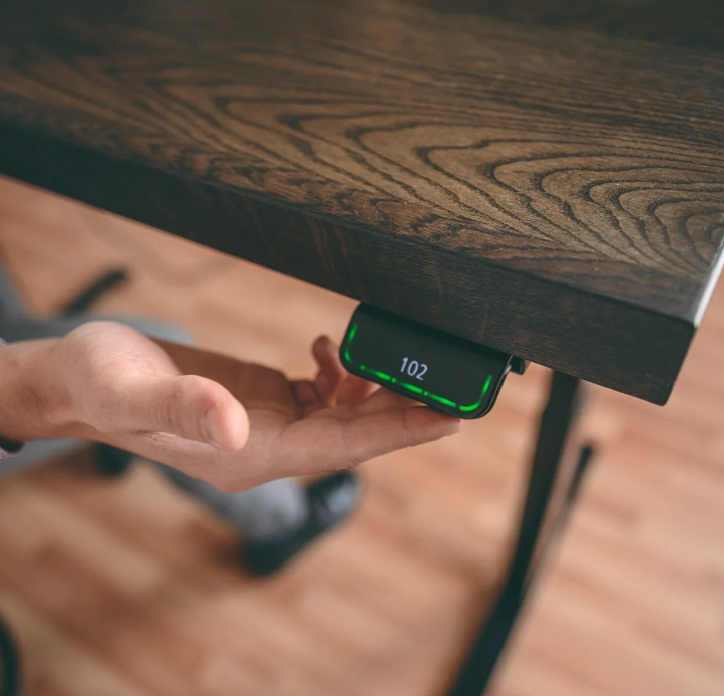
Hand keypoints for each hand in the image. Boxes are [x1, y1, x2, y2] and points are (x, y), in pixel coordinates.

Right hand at [11, 321, 459, 490]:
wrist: (83, 377)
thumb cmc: (100, 386)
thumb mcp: (133, 393)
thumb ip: (183, 408)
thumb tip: (235, 426)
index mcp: (250, 453)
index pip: (342, 448)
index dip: (398, 432)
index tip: (450, 419)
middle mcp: (268, 445)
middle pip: (355, 432)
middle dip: (407, 410)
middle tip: (459, 385)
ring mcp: (268, 423)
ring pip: (343, 413)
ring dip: (377, 387)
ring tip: (401, 353)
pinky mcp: (264, 398)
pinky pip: (320, 393)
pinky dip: (339, 371)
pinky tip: (334, 347)